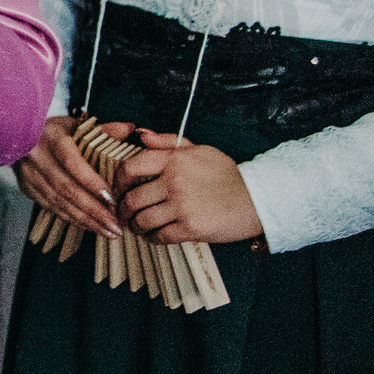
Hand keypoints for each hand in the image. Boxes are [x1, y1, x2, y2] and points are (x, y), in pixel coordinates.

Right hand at [12, 114, 126, 238]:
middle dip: (93, 210)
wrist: (21, 134)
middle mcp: (36, 155)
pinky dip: (72, 218)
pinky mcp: (27, 187)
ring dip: (85, 219)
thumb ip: (105, 130)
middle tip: (115, 225)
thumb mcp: (78, 125)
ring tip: (108, 231)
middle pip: (66, 188)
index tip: (111, 199)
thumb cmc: (57, 131)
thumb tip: (129, 130)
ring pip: (58, 201)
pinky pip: (51, 207)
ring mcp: (28, 173)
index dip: (91, 182)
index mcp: (51, 136)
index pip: (71, 162)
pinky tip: (90, 226)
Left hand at [118, 132, 263, 244]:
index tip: (117, 190)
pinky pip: (160, 236)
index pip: (130, 167)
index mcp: (174, 160)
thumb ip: (168, 142)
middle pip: (132, 199)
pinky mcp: (191, 228)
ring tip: (137, 226)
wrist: (257, 198)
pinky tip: (154, 236)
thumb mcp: (200, 150)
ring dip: (135, 226)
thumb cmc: (228, 175)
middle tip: (123, 214)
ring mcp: (182, 206)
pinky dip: (152, 238)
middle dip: (123, 209)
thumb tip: (141, 136)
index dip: (117, 182)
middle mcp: (175, 181)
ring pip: (142, 220)